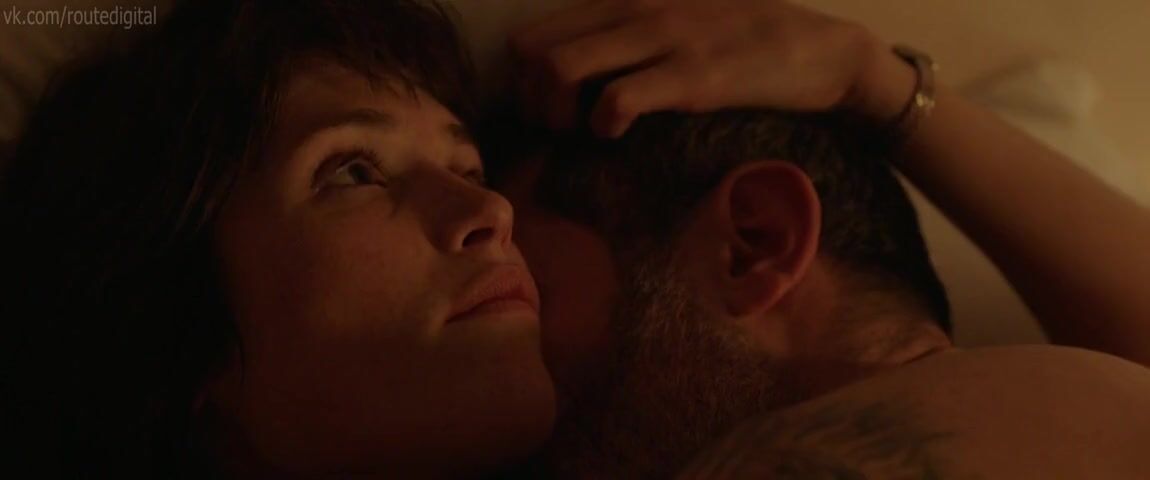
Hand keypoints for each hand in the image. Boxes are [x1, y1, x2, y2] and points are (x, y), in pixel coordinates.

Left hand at [510, 0, 911, 136]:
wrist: (820, 49)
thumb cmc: (744, 42)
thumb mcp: (674, 23)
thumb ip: (627, 37)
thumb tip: (578, 77)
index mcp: (626, 2)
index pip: (533, 36)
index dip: (524, 86)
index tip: (551, 116)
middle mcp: (635, 12)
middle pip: (533, 52)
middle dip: (531, 103)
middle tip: (562, 133)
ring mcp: (663, 41)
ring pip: (561, 68)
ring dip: (557, 114)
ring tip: (585, 135)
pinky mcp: (693, 77)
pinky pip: (618, 97)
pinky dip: (602, 123)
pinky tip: (617, 135)